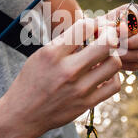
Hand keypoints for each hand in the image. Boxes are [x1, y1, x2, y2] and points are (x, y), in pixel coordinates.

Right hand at [1, 18, 122, 137]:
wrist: (23, 114)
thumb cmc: (32, 80)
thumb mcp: (41, 54)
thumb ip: (64, 41)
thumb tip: (91, 27)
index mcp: (53, 54)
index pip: (85, 27)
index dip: (95, 23)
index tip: (94, 27)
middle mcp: (68, 70)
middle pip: (107, 44)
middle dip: (110, 36)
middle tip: (105, 38)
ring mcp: (79, 89)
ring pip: (114, 64)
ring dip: (112, 56)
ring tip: (103, 58)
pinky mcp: (87, 103)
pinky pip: (114, 85)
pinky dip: (113, 76)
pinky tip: (104, 74)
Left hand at [106, 3, 137, 70]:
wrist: (100, 43)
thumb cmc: (100, 30)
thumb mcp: (100, 24)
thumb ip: (107, 24)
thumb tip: (116, 30)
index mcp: (136, 13)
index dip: (127, 29)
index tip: (114, 34)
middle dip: (131, 44)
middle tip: (116, 47)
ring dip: (125, 56)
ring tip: (112, 54)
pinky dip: (126, 64)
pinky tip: (117, 61)